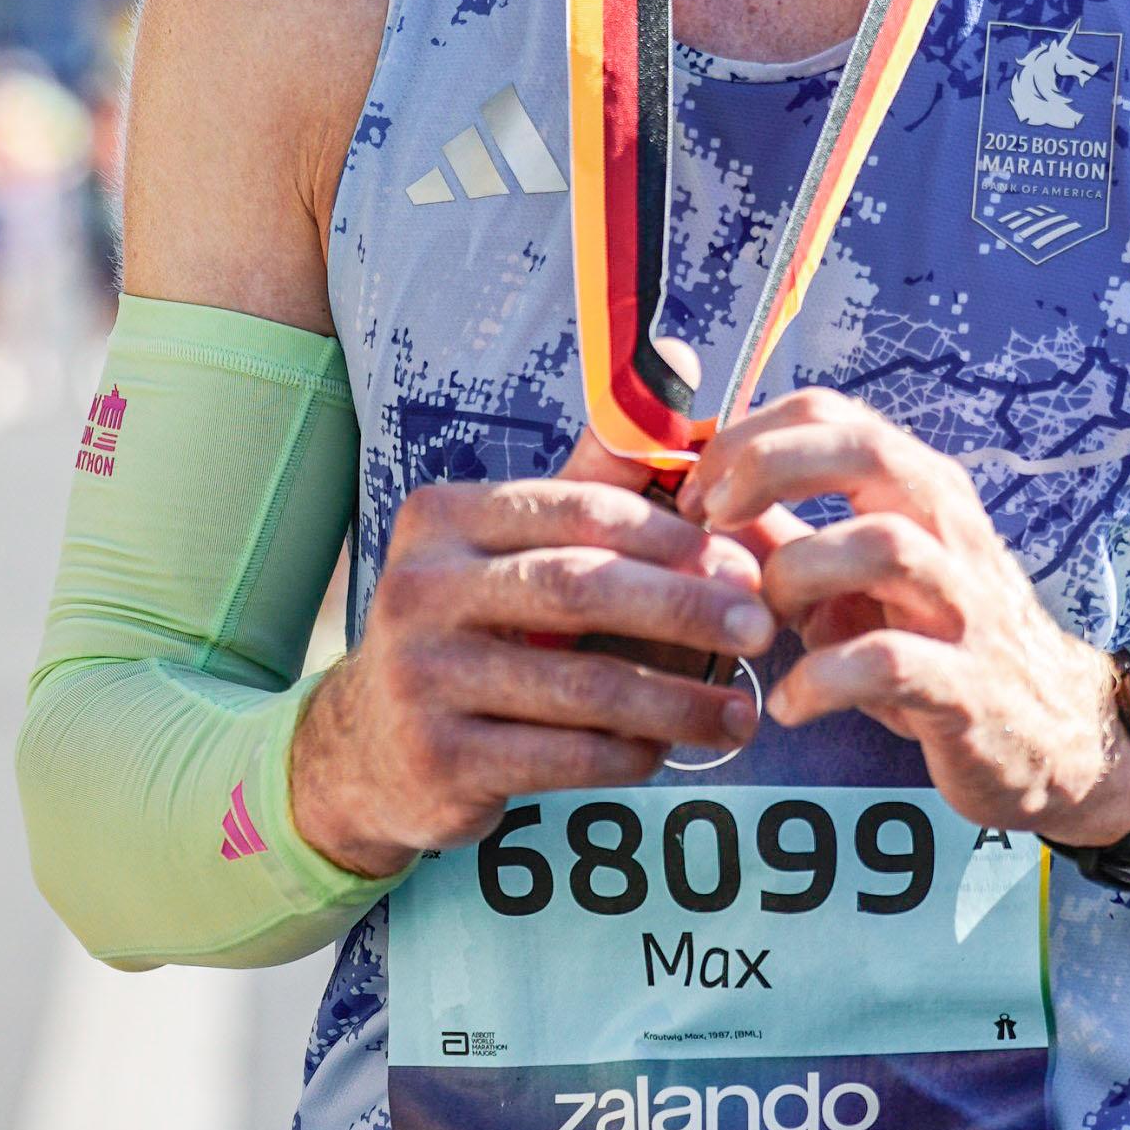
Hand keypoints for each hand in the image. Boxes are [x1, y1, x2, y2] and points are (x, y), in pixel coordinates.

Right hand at [287, 432, 774, 879]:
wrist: (369, 747)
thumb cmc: (473, 628)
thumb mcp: (514, 550)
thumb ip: (597, 479)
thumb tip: (686, 370)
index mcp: (444, 520)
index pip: (579, 511)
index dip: (674, 536)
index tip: (745, 565)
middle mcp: (420, 589)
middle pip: (581, 587)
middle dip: (685, 608)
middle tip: (761, 627)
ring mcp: (421, 677)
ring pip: (581, 684)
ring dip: (677, 700)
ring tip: (740, 715)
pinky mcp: (438, 759)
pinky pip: (563, 756)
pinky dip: (628, 754)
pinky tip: (668, 753)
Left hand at [682, 391, 1129, 848]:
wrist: (1050, 731)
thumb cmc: (940, 643)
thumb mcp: (861, 583)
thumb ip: (789, 539)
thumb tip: (702, 503)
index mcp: (919, 491)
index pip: (834, 414)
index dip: (750, 437)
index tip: (698, 490)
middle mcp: (950, 530)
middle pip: (868, 451)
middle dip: (773, 467)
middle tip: (714, 520)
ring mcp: (965, 604)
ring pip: (882, 544)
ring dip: (798, 575)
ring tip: (764, 624)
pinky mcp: (967, 684)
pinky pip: (889, 662)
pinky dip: (822, 679)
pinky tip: (791, 703)